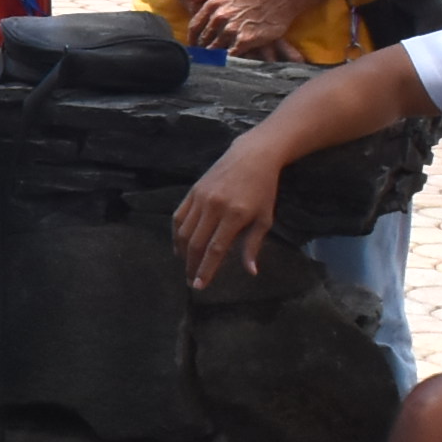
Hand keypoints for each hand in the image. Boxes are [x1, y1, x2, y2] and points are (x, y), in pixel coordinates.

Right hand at [171, 137, 285, 287]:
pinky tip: (179, 245)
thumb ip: (253, 245)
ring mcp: (200, 198)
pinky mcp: (193, 191)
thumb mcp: (265, 218)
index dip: (206, 269)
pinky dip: (176, 234)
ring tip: (186, 265)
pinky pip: (179, 217)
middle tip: (191, 281)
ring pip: (184, 231)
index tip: (200, 285)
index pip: (215, 249)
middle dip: (191, 265)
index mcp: (235, 216)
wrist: (252, 156)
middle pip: (196, 243)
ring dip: (182, 252)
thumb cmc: (263, 189)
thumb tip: (250, 271)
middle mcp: (214, 207)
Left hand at [178, 0, 317, 58]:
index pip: (194, 27)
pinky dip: (227, 61)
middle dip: (201, 50)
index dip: (191, 39)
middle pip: (204, 39)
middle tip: (200, 59)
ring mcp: (233, 28)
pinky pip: (230, 55)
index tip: (192, 47)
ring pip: (215, 48)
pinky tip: (226, 65)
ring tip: (211, 65)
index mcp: (213, 4)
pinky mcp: (245, 39)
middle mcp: (221, 16)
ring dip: (213, 57)